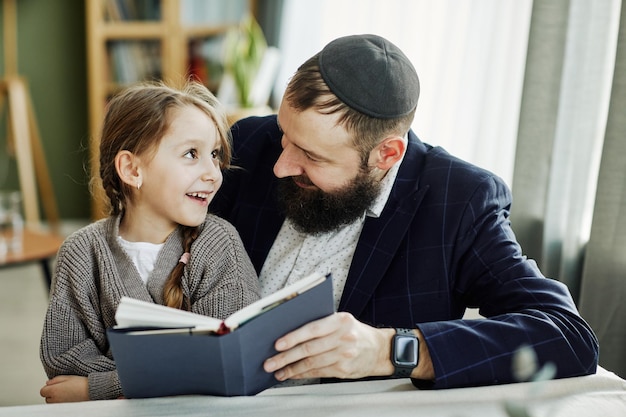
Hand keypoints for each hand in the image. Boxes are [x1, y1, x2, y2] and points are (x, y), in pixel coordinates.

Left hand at [40, 375, 88, 402]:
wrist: (91, 391)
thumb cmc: (81, 383)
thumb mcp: (67, 377)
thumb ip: (55, 380)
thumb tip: (48, 383)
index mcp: (54, 391)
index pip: (42, 391)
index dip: (48, 387)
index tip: (54, 385)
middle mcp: (55, 400)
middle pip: (47, 398)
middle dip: (52, 393)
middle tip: (62, 388)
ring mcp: (60, 405)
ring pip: (52, 403)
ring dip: (56, 398)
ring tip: (66, 393)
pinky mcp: (65, 409)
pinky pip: (58, 406)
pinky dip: (61, 402)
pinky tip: (68, 397)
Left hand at [263, 312, 395, 380]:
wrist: (379, 349)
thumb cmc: (355, 332)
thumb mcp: (342, 320)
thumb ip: (321, 323)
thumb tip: (291, 331)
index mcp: (340, 320)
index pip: (312, 329)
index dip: (293, 337)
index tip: (277, 344)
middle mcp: (343, 338)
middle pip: (309, 349)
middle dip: (286, 357)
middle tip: (270, 362)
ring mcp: (344, 355)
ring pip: (312, 363)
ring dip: (291, 369)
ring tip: (278, 371)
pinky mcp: (344, 370)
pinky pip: (318, 372)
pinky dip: (303, 374)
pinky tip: (292, 374)